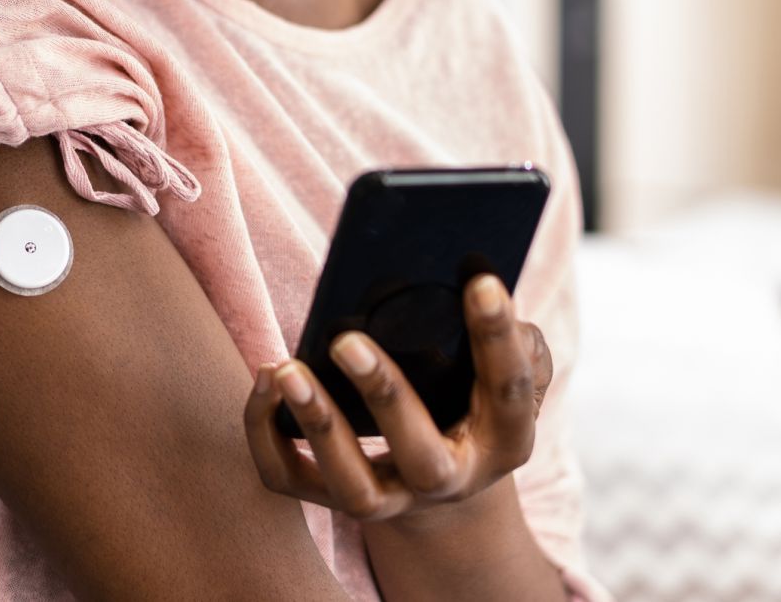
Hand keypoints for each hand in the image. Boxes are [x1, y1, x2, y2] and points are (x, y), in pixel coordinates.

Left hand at [243, 273, 552, 523]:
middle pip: (421, 458)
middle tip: (346, 341)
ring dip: (317, 424)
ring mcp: (390, 498)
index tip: (481, 281)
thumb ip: (514, 338)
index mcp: (504, 442)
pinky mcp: (332, 497)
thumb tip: (480, 283)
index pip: (509, 391)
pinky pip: (290, 478)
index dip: (498, 338)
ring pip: (352, 485)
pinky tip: (265, 379)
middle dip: (384, 397)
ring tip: (286, 368)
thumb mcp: (507, 371)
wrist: (442, 470)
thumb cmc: (474, 397)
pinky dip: (266, 433)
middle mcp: (448, 481)